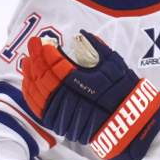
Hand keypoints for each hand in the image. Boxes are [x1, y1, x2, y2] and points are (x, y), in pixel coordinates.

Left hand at [21, 31, 159, 159]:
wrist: (130, 124)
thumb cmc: (126, 93)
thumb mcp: (116, 67)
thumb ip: (98, 49)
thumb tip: (81, 34)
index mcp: (86, 84)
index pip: (57, 65)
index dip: (46, 52)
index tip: (42, 41)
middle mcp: (73, 100)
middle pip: (45, 77)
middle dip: (36, 59)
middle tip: (32, 45)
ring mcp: (66, 115)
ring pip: (39, 93)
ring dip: (31, 75)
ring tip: (28, 61)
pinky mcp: (62, 125)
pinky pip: (39, 109)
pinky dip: (31, 95)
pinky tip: (29, 82)